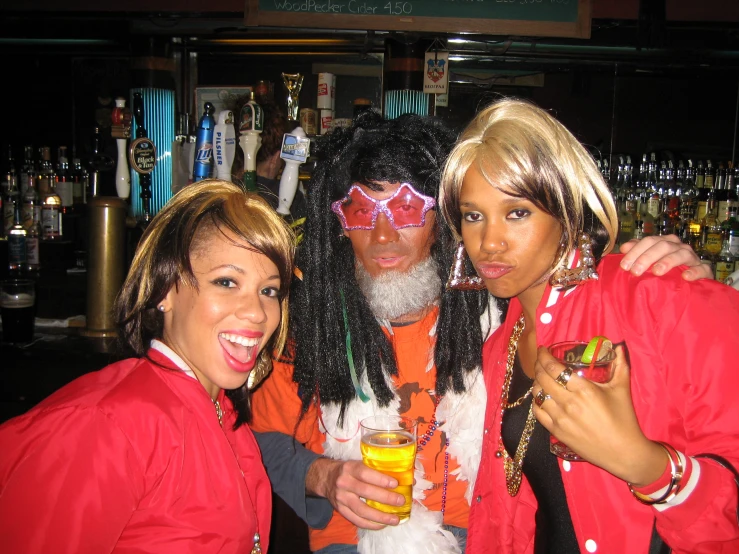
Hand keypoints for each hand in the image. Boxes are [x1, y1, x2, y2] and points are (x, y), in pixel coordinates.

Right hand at [305, 457, 403, 528]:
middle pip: (366, 492)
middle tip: (401, 501)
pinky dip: (370, 524)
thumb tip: (405, 478)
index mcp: (350, 468)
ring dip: (380, 516)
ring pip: (361, 510)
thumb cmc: (349, 470)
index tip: (395, 484)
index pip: (365, 473)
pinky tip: (382, 524)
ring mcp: (341, 498)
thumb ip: (377, 470)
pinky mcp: (340, 510)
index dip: (381, 479)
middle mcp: (344, 482)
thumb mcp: (358, 463)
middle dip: (386, 498)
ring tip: (395, 519)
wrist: (326, 478)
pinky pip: (356, 520)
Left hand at [532, 345, 666, 486]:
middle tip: (541, 361)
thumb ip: (620, 365)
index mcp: (584, 390)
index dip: (544, 356)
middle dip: (538, 366)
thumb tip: (617, 347)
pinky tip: (541, 396)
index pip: (554, 368)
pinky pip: (537, 412)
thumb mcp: (622, 389)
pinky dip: (536, 401)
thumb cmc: (624, 419)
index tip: (543, 349)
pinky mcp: (557, 432)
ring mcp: (561, 418)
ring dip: (536, 382)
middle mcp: (569, 403)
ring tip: (541, 377)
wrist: (624, 453)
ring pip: (537, 394)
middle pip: (542, 378)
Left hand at [619, 235, 710, 280]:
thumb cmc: (666, 271)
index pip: (649, 241)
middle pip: (663, 246)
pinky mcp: (705, 270)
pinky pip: (702, 268)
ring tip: (656, 272)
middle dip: (647, 257)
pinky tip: (685, 277)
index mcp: (664, 242)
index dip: (635, 251)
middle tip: (635, 271)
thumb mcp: (650, 261)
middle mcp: (678, 247)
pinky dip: (694, 271)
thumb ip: (637, 252)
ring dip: (668, 262)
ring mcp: (693, 257)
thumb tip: (624, 248)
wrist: (692, 282)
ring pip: (681, 254)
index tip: (624, 265)